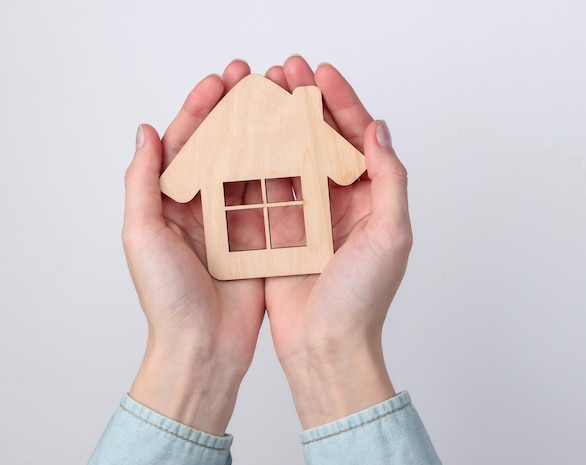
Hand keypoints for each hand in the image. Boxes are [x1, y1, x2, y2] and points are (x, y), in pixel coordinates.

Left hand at [123, 60, 264, 435]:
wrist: (203, 348)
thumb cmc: (166, 298)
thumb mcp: (142, 235)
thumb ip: (141, 182)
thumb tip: (147, 132)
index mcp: (169, 202)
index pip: (183, 143)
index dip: (199, 110)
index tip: (218, 83)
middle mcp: (200, 207)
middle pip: (219, 147)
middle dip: (234, 112)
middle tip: (253, 80)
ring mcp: (231, 222)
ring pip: (248, 166)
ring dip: (262, 134)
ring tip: (278, 103)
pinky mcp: (258, 239)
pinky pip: (271, 198)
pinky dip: (283, 171)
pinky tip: (297, 146)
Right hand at [263, 57, 412, 427]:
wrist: (326, 347)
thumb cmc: (363, 300)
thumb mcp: (391, 236)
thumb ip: (390, 179)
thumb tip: (378, 128)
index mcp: (370, 197)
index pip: (357, 136)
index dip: (341, 101)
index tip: (320, 73)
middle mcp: (339, 200)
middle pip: (320, 139)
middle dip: (303, 103)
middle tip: (282, 72)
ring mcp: (306, 213)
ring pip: (290, 156)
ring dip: (276, 125)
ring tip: (259, 95)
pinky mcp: (279, 230)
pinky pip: (265, 187)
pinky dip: (254, 161)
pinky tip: (240, 138)